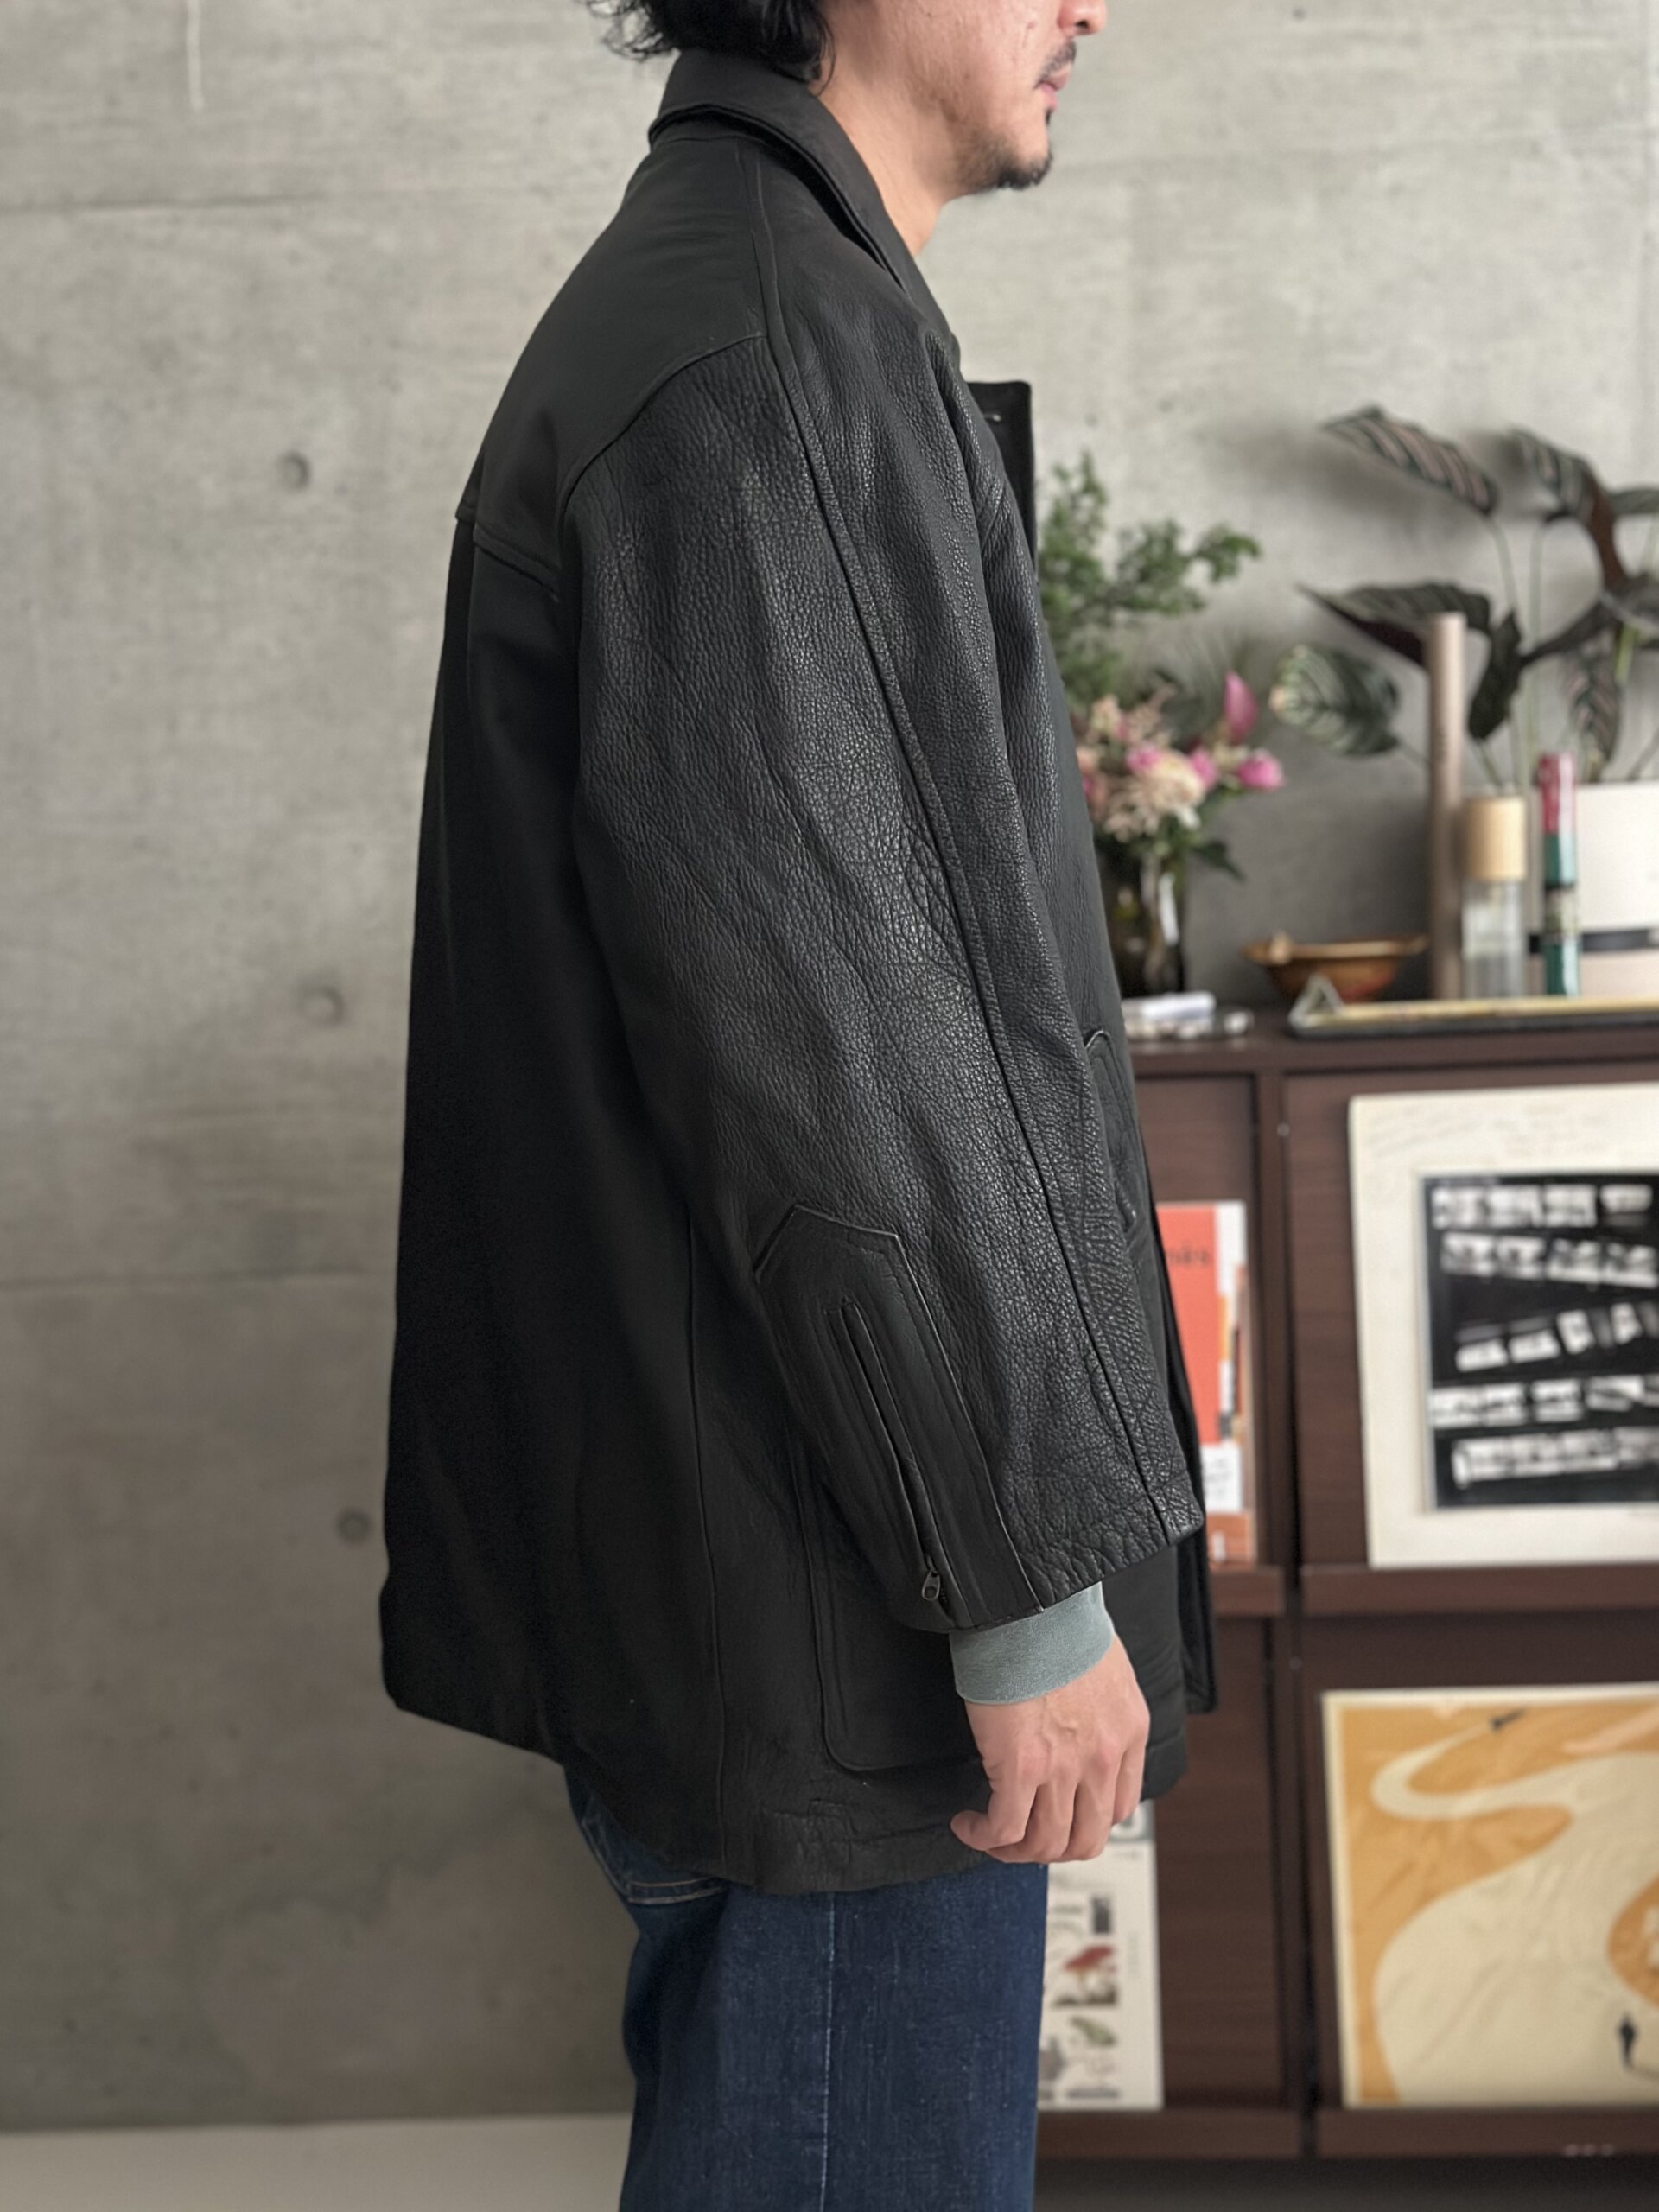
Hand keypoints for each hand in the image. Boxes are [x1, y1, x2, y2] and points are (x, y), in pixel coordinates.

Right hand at [950, 1633, 1148, 1863]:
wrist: (1028, 1604)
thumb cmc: (1055, 1621)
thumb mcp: (1104, 1668)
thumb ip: (1100, 1708)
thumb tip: (1076, 1727)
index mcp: (1126, 1732)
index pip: (1118, 1809)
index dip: (1084, 1824)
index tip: (1059, 1817)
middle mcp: (1102, 1758)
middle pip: (1084, 1839)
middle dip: (1050, 1849)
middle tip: (1022, 1839)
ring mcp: (1063, 1768)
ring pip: (1044, 1843)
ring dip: (1013, 1849)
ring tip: (988, 1834)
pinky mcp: (1020, 1767)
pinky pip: (1005, 1827)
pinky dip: (984, 1836)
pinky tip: (968, 1824)